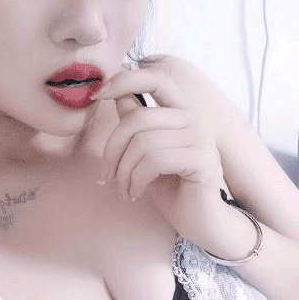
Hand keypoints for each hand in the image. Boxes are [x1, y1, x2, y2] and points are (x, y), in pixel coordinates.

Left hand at [90, 55, 225, 233]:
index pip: (155, 78)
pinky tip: (135, 194)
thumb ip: (135, 120)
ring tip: (122, 189)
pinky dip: (136, 180)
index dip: (123, 80)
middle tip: (105, 176)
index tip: (97, 95)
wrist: (198, 221)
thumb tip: (114, 92)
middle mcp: (194, 119)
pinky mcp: (201, 160)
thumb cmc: (170, 187)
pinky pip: (155, 160)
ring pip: (143, 142)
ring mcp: (201, 138)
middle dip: (112, 149)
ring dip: (123, 171)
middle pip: (138, 118)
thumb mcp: (144, 151)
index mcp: (181, 111)